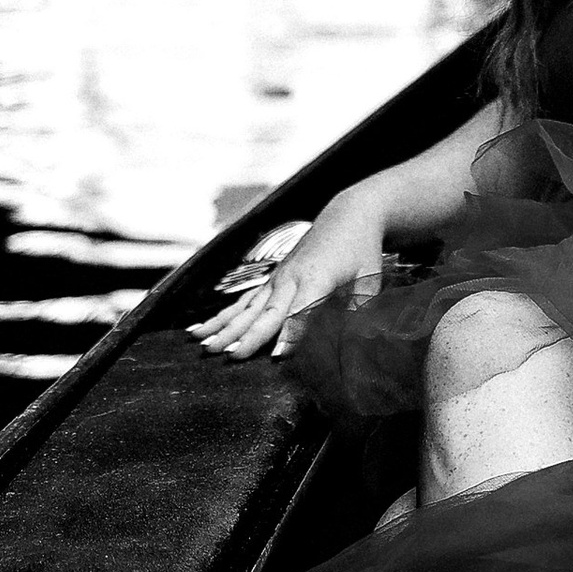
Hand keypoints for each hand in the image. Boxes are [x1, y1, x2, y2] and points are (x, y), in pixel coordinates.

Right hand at [190, 185, 385, 361]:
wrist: (347, 215)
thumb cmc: (361, 249)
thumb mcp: (370, 277)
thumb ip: (360, 308)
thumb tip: (358, 339)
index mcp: (317, 277)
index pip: (301, 310)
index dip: (290, 334)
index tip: (275, 357)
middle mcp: (291, 278)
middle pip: (266, 311)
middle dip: (246, 335)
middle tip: (227, 355)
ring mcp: (277, 278)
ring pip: (247, 307)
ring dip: (225, 327)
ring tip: (203, 345)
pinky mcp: (272, 279)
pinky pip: (244, 301)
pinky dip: (223, 316)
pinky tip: (202, 329)